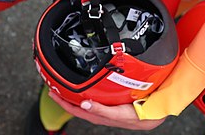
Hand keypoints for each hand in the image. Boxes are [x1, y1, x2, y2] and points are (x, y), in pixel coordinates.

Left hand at [47, 91, 165, 130]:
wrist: (151, 115)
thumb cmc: (135, 116)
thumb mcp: (118, 114)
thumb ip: (101, 110)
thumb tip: (84, 104)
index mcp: (98, 116)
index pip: (75, 110)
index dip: (63, 102)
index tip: (53, 93)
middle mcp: (99, 112)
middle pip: (77, 106)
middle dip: (65, 98)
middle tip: (54, 88)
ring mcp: (104, 108)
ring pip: (85, 102)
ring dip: (74, 95)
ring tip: (66, 87)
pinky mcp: (110, 104)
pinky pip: (94, 98)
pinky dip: (86, 93)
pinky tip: (86, 87)